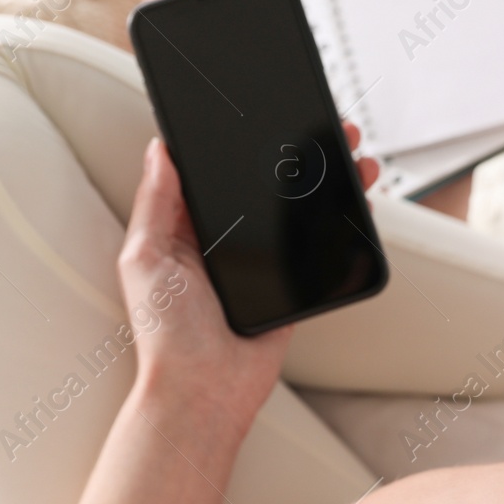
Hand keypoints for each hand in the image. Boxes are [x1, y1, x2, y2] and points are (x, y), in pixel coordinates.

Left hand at [116, 126, 378, 426]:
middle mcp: (225, 241)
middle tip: (327, 126)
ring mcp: (262, 263)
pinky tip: (358, 202)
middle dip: (299, 154)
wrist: (205, 392)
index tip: (269, 111)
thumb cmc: (165, 334)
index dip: (242, 142)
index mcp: (186, 228)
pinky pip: (319, 250)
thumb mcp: (145, 258)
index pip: (217, 172)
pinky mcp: (291, 286)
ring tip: (353, 157)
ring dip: (328, 182)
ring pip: (299, 212)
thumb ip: (156, 203)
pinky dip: (341, 227)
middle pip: (267, 185)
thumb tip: (160, 149)